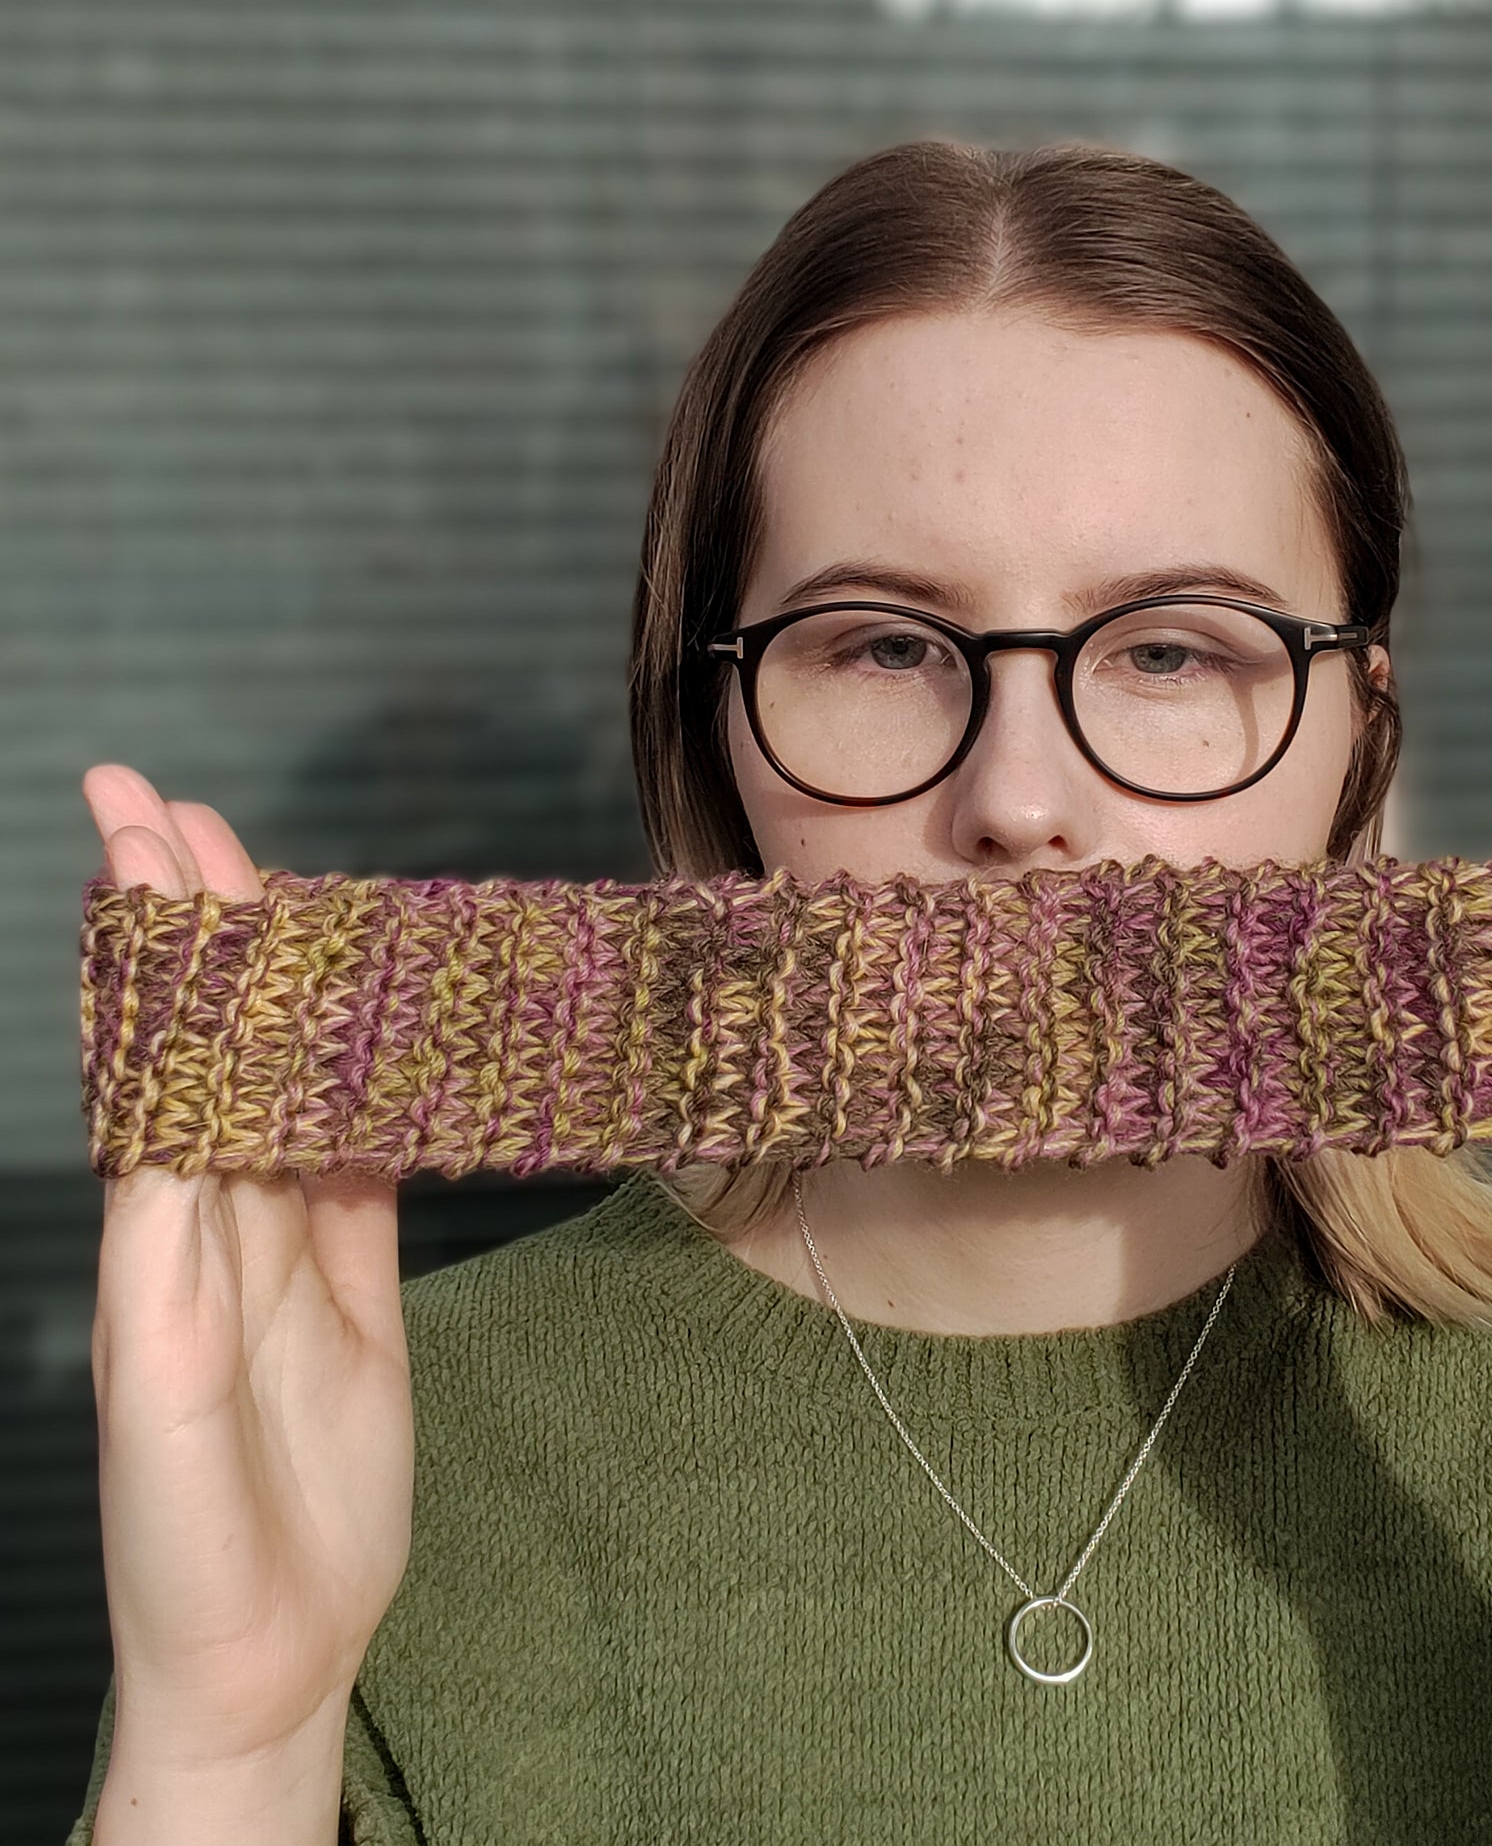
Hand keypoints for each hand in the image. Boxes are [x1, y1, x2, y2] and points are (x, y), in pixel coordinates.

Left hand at [82, 764, 413, 1764]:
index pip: (154, 1059)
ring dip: (280, 985)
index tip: (141, 834)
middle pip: (213, 1047)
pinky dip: (372, 1088)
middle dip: (197, 928)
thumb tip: (184, 1132)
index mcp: (154, 1242)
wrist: (263, 1654)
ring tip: (272, 882)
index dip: (152, 946)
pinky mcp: (356, 1290)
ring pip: (288, 1085)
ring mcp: (288, 1252)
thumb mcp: (170, 1409)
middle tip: (178, 807)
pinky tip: (382, 1032)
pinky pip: (365, 1164)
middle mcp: (214, 1224)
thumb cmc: (188, 1550)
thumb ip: (176, 1270)